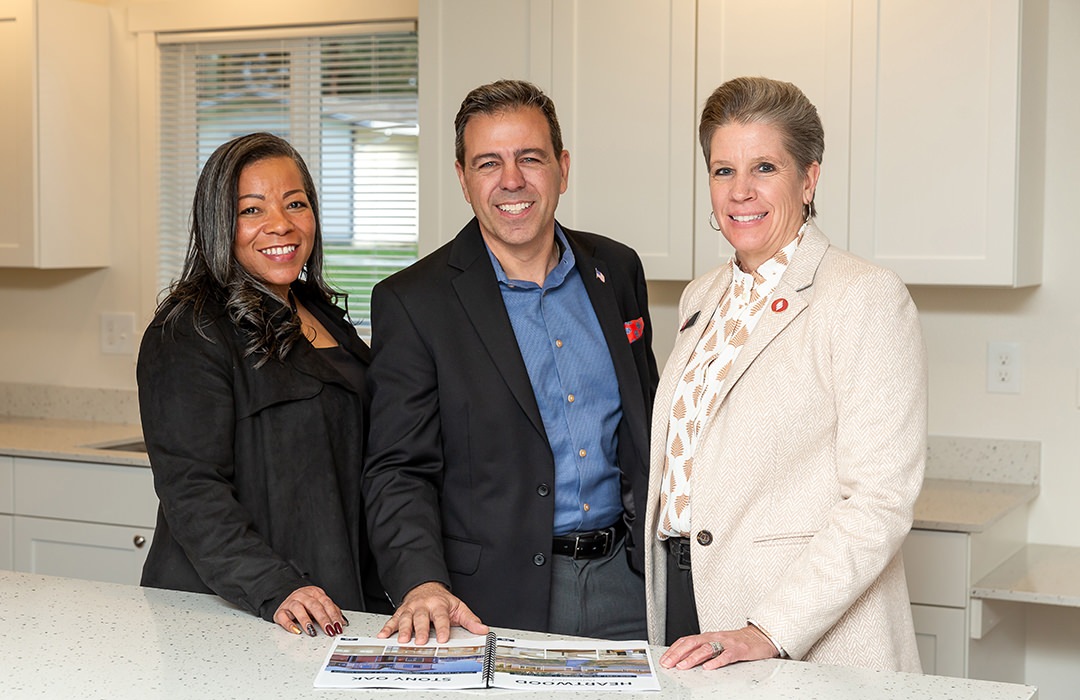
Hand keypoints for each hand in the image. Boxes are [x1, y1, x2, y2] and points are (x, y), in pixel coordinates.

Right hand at [273, 585, 346, 637]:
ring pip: (298, 609)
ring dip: (306, 621)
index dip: (333, 615)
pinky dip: (289, 625)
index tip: (338, 626)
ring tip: (312, 631)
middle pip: (314, 606)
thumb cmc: (305, 603)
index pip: (326, 603)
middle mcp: (302, 595)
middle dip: (323, 619)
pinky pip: (283, 617)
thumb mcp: (319, 604)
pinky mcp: (280, 611)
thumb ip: (331, 611)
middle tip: (329, 630)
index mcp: (315, 593)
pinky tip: (296, 631)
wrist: (286, 598)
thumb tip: (343, 622)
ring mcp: (290, 602)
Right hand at [377, 581, 487, 643]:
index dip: (443, 628)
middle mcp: (423, 606)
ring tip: (402, 640)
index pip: (441, 618)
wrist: (425, 586)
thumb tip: (482, 629)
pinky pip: (393, 620)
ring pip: (406, 619)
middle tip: (420, 641)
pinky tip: (382, 635)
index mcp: (439, 605)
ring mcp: (411, 609)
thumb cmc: (442, 600)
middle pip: (421, 618)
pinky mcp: (401, 612)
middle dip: (420, 630)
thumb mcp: (458, 607)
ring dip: (403, 630)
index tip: (443, 638)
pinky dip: (387, 628)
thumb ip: (470, 620)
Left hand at [659, 625, 778, 669]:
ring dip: (693, 658)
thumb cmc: (737, 642)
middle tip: (668, 664)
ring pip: (707, 648)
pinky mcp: (738, 650)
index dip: (674, 649)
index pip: (687, 641)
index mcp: (708, 637)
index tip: (664, 659)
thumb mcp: (717, 644)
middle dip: (678, 654)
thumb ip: (702, 650)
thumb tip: (683, 659)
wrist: (760, 637)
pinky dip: (716, 661)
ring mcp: (726, 643)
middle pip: (692, 643)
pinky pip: (726, 656)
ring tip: (683, 666)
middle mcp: (715, 638)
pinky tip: (708, 668)